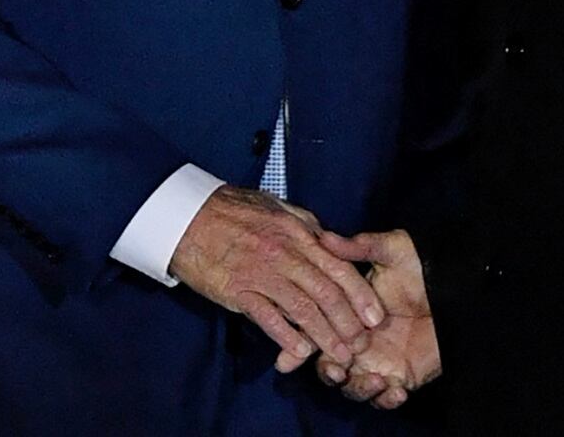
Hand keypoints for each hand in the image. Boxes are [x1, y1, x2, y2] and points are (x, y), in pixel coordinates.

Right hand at [168, 187, 385, 372]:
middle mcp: (284, 254)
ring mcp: (261, 273)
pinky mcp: (238, 290)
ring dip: (324, 336)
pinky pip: (267, 317)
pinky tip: (299, 353)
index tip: (376, 317)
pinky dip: (285, 337)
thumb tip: (327, 240)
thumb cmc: (231, 210)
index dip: (360, 295)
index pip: (339, 267)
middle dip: (348, 322)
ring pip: (302, 308)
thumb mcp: (275, 207)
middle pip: (325, 292)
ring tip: (340, 356)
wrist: (186, 215)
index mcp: (297, 233)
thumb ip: (304, 225)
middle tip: (363, 346)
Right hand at [314, 229, 439, 409]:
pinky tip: (395, 389)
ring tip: (374, 378)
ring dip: (359, 388)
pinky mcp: (402, 377)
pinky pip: (385, 398)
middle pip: (329, 367)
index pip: (315, 333)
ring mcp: (379, 362)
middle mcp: (358, 342)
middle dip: (327, 372)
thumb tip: (326, 237)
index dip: (299, 348)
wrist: (456, 286)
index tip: (288, 360)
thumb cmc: (421, 266)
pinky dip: (386, 400)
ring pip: (354, 388)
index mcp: (348, 315)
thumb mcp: (391, 251)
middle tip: (337, 368)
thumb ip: (359, 248)